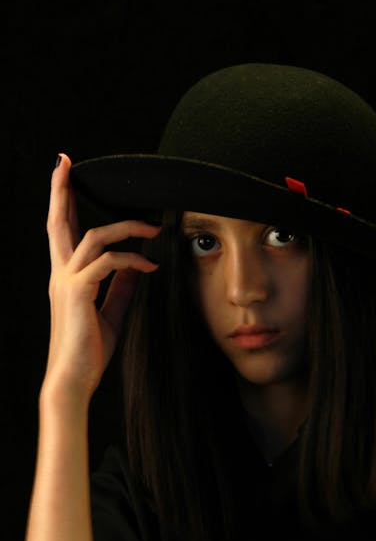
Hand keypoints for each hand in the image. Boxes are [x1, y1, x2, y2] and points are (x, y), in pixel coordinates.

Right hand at [42, 153, 160, 404]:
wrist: (74, 379)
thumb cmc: (89, 349)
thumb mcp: (111, 312)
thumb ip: (121, 286)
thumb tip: (139, 262)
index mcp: (67, 276)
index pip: (63, 231)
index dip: (64, 203)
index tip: (66, 176)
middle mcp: (61, 273)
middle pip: (57, 221)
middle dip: (61, 189)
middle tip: (65, 161)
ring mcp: (67, 281)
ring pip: (93, 235)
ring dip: (126, 226)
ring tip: (153, 227)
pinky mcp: (78, 292)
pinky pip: (109, 262)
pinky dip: (133, 258)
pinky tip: (151, 264)